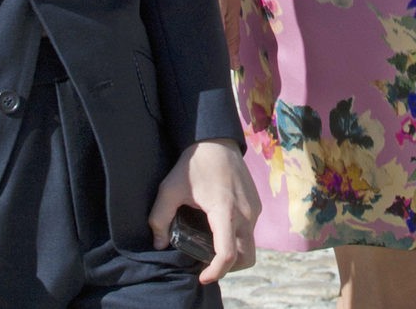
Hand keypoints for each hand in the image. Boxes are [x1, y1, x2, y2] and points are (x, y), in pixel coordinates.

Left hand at [149, 139, 259, 283]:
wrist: (217, 139)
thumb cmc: (193, 164)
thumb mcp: (170, 188)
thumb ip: (159, 218)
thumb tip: (159, 244)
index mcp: (225, 211)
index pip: (227, 254)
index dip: (215, 272)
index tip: (201, 275)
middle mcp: (245, 213)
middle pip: (245, 257)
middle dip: (228, 267)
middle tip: (207, 262)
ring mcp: (254, 208)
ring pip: (249, 245)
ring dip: (235, 254)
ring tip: (212, 247)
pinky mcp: (256, 203)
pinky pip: (250, 231)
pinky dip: (238, 239)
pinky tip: (220, 230)